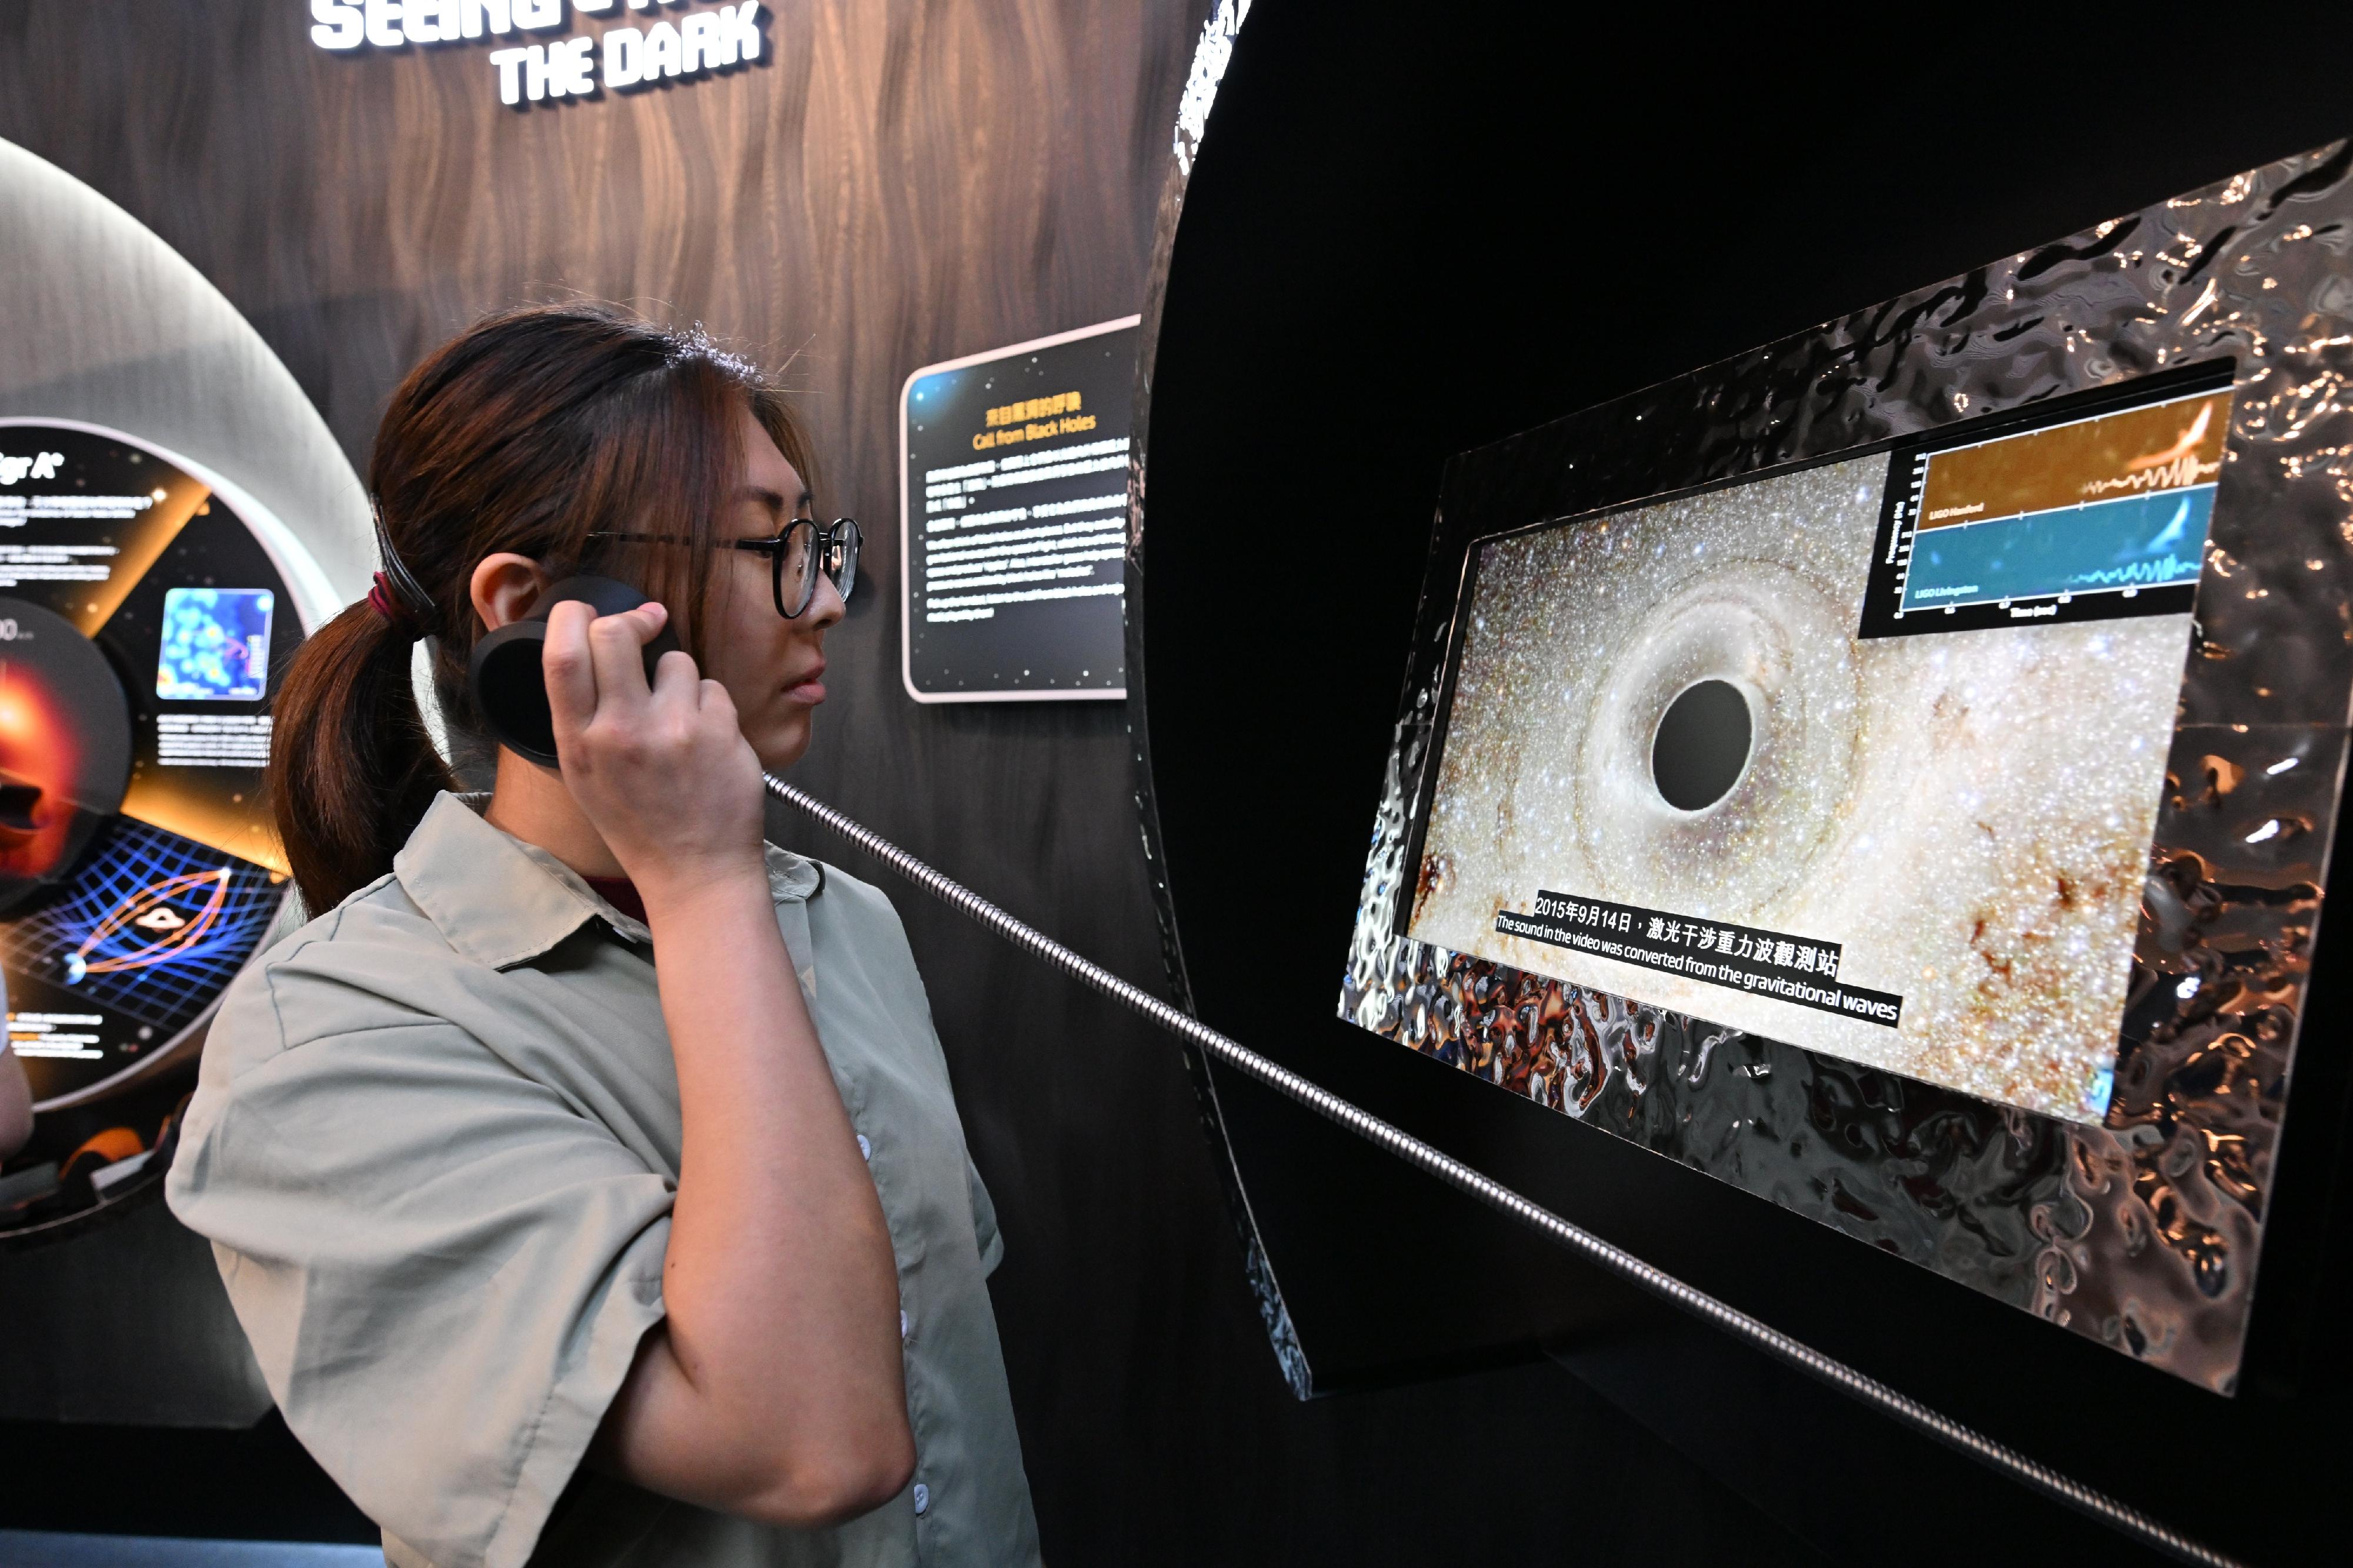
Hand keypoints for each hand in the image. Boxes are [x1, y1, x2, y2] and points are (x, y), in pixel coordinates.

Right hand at [541, 600, 765, 898]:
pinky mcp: (718, 730)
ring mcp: (673, 729)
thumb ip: (582, 715)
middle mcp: (620, 731)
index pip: (561, 655)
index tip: (587, 612)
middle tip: (646, 625)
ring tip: (680, 720)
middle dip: (633, 621)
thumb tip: (591, 647)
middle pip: (615, 633)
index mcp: (578, 743)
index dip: (572, 616)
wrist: (696, 872)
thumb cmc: (640, 824)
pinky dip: (710, 705)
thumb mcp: (585, 776)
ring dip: (679, 678)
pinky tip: (707, 741)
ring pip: (676, 658)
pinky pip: (712, 686)